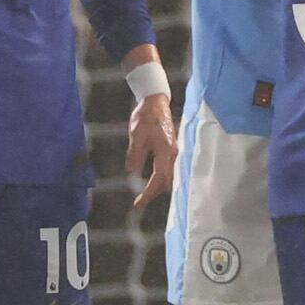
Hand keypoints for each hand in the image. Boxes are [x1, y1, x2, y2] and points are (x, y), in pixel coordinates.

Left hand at [125, 92, 177, 210]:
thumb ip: (135, 154)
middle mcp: (172, 154)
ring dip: (157, 187)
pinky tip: (151, 181)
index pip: (158, 178)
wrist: (156, 101)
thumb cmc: (146, 115)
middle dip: (153, 194)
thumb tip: (131, 172)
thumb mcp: (136, 135)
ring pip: (167, 176)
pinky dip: (159, 179)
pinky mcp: (170, 149)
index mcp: (165, 151)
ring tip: (144, 196)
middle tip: (139, 204)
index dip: (149, 193)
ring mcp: (173, 151)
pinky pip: (167, 169)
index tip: (138, 204)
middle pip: (165, 181)